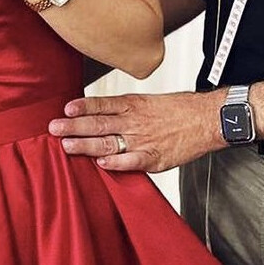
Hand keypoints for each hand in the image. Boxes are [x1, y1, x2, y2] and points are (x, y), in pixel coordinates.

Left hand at [48, 90, 224, 172]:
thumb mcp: (151, 101)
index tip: (66, 108)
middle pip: (99, 123)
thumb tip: (104, 115)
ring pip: (109, 142)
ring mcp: (143, 140)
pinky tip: (100, 163)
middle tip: (54, 128)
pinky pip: (130, 161)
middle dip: (74, 126)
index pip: (102, 104)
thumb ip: (128, 110)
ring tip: (66, 145)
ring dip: (85, 145)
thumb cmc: (182, 110)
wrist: (209, 119)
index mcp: (134, 105)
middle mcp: (135, 121)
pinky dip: (115, 162)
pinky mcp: (154, 158)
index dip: (83, 106)